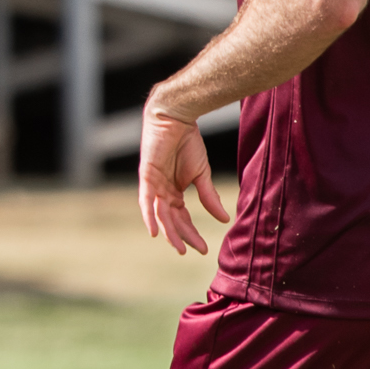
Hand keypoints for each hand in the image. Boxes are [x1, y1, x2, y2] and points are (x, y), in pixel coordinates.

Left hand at [136, 107, 228, 255]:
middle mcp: (161, 191)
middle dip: (182, 236)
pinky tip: (154, 232)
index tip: (204, 249)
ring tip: (179, 248)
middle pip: (171, 220)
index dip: (191, 233)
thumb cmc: (188, 142)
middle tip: (192, 251)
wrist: (177, 118)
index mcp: (173, 191)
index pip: (182, 218)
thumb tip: (224, 220)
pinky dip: (149, 217)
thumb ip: (208, 196)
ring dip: (169, 232)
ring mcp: (153, 185)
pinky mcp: (147, 176)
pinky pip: (145, 201)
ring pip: (159, 215)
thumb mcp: (201, 174)